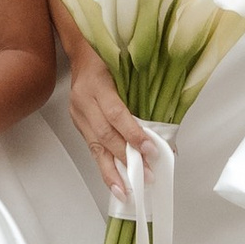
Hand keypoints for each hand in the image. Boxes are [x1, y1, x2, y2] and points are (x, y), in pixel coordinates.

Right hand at [66, 46, 150, 211]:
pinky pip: (93, 148)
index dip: (134, 134)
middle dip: (127, 158)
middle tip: (147, 175)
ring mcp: (78, 115)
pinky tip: (115, 182)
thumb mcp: (127, 68)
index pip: (116, 113)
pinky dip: (105, 166)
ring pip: (96, 147)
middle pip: (105, 135)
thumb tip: (165, 129)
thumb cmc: (109, 56)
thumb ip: (143, 96)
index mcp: (96, 84)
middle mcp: (84, 101)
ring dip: (113, 171)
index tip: (151, 150)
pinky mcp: (78, 124)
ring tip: (126, 191)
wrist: (82, 52)